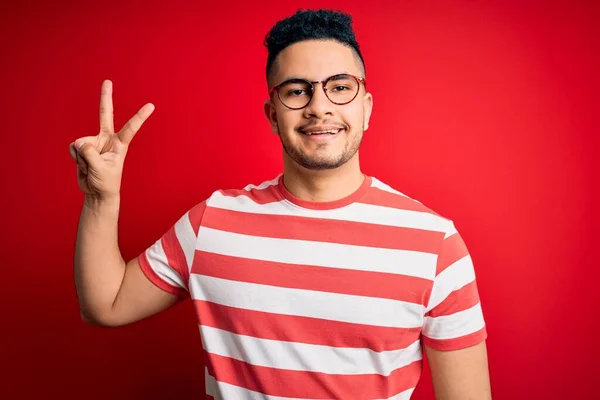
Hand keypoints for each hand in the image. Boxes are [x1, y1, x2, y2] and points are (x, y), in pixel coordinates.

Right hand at [69, 80, 153, 199]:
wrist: (96, 192)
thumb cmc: (106, 182)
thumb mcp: (101, 169)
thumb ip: (89, 154)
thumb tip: (78, 141)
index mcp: (119, 144)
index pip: (130, 128)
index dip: (140, 117)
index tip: (151, 105)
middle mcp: (107, 139)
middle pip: (105, 114)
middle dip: (105, 97)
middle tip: (107, 81)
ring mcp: (94, 141)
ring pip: (81, 143)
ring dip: (83, 159)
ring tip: (91, 168)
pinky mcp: (82, 146)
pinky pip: (73, 148)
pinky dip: (76, 159)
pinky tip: (83, 165)